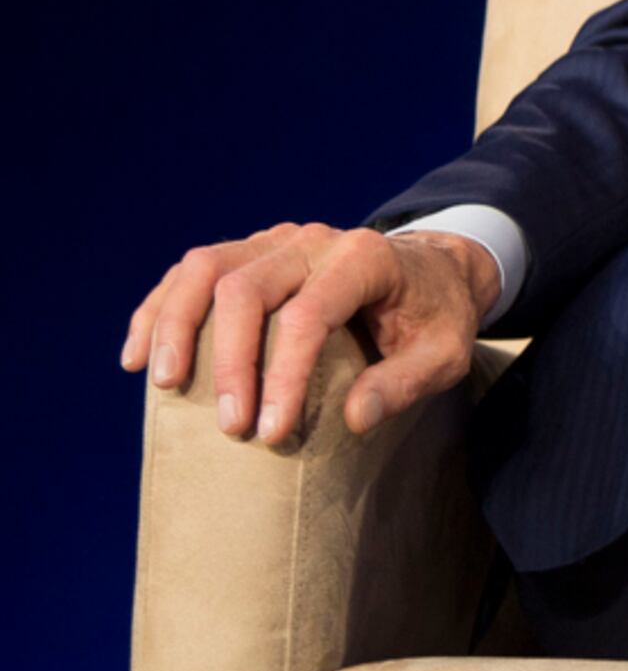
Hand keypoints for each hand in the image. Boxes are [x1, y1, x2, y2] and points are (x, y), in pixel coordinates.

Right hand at [121, 221, 497, 447]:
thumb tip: (354, 418)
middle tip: (229, 424)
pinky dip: (159, 309)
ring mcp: (277, 240)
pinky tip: (138, 355)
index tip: (271, 431)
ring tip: (161, 382)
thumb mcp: (446, 352)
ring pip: (205, 268)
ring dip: (174, 324)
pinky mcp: (252, 251)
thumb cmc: (437, 317)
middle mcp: (314, 240)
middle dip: (229, 361)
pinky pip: (192, 271)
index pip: (308, 315)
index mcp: (365, 259)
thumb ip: (407, 382)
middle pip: (246, 289)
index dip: (283, 374)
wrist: (433, 271)